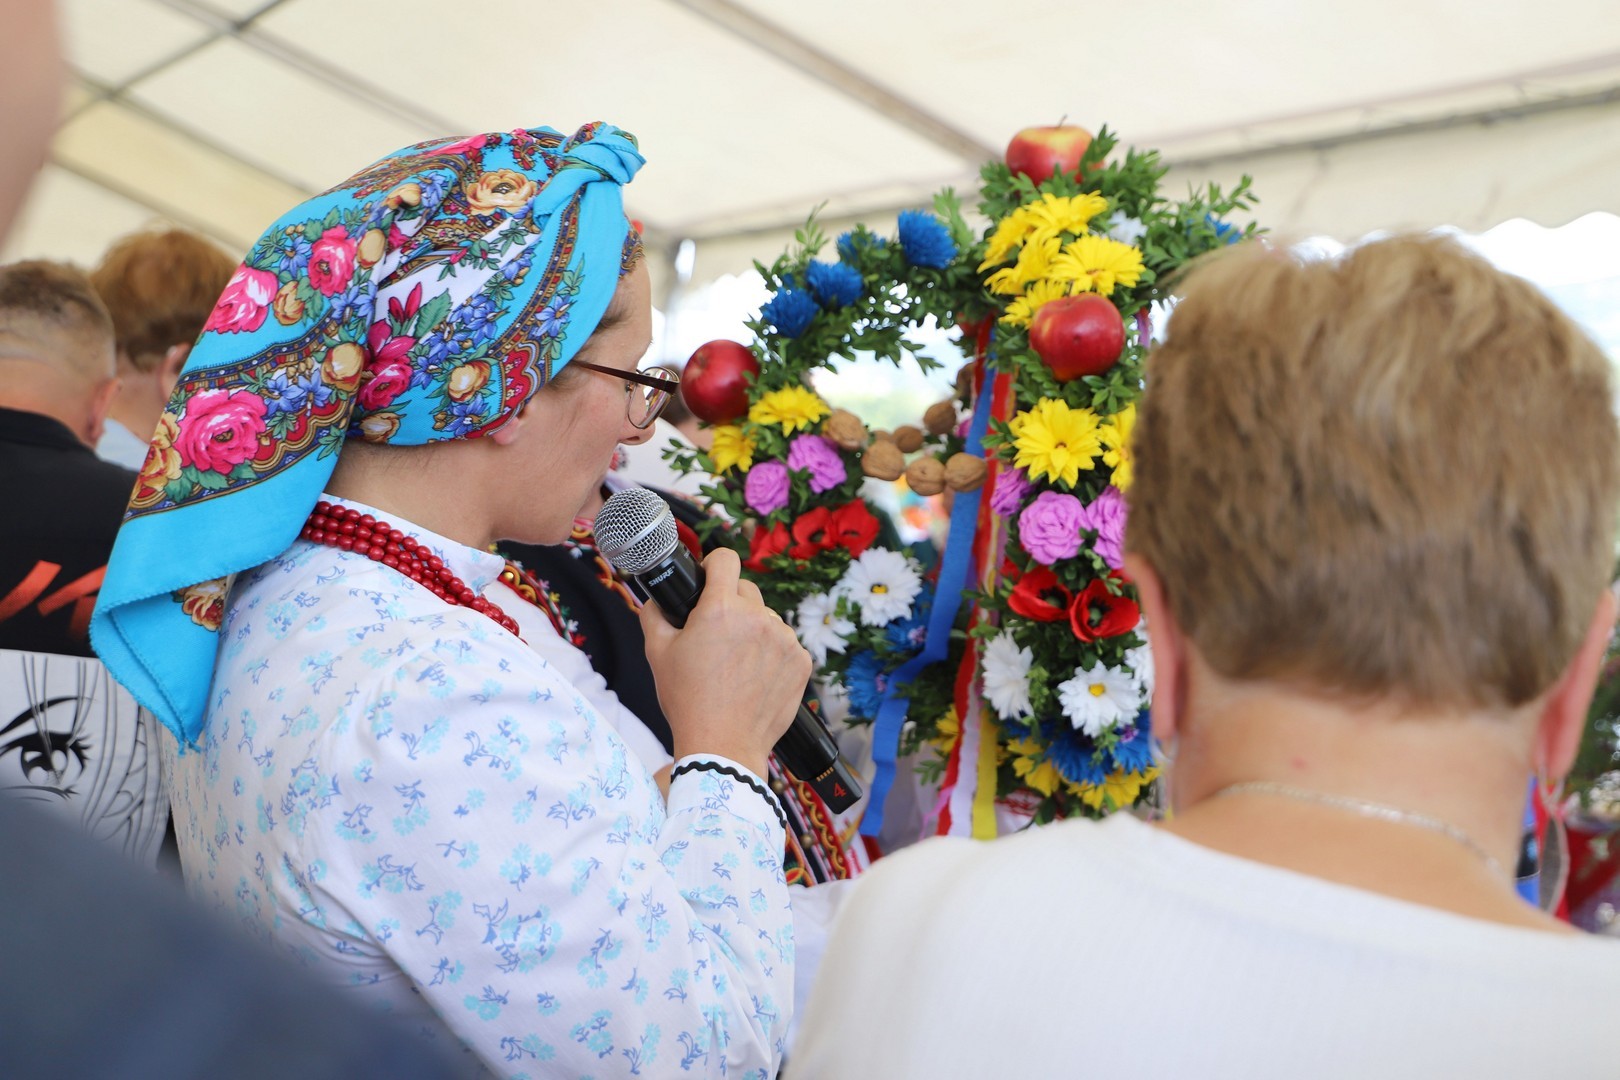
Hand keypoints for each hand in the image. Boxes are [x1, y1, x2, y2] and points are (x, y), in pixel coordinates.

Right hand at [640, 548, 809, 776]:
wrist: (723, 746)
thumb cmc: (688, 701)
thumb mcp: (658, 654)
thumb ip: (655, 615)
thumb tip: (656, 598)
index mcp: (720, 609)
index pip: (726, 559)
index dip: (714, 566)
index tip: (709, 580)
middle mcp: (757, 618)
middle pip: (746, 590)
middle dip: (731, 604)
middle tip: (716, 635)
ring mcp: (785, 640)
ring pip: (767, 619)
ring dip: (754, 631)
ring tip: (736, 664)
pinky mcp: (802, 662)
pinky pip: (785, 644)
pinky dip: (772, 655)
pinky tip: (755, 678)